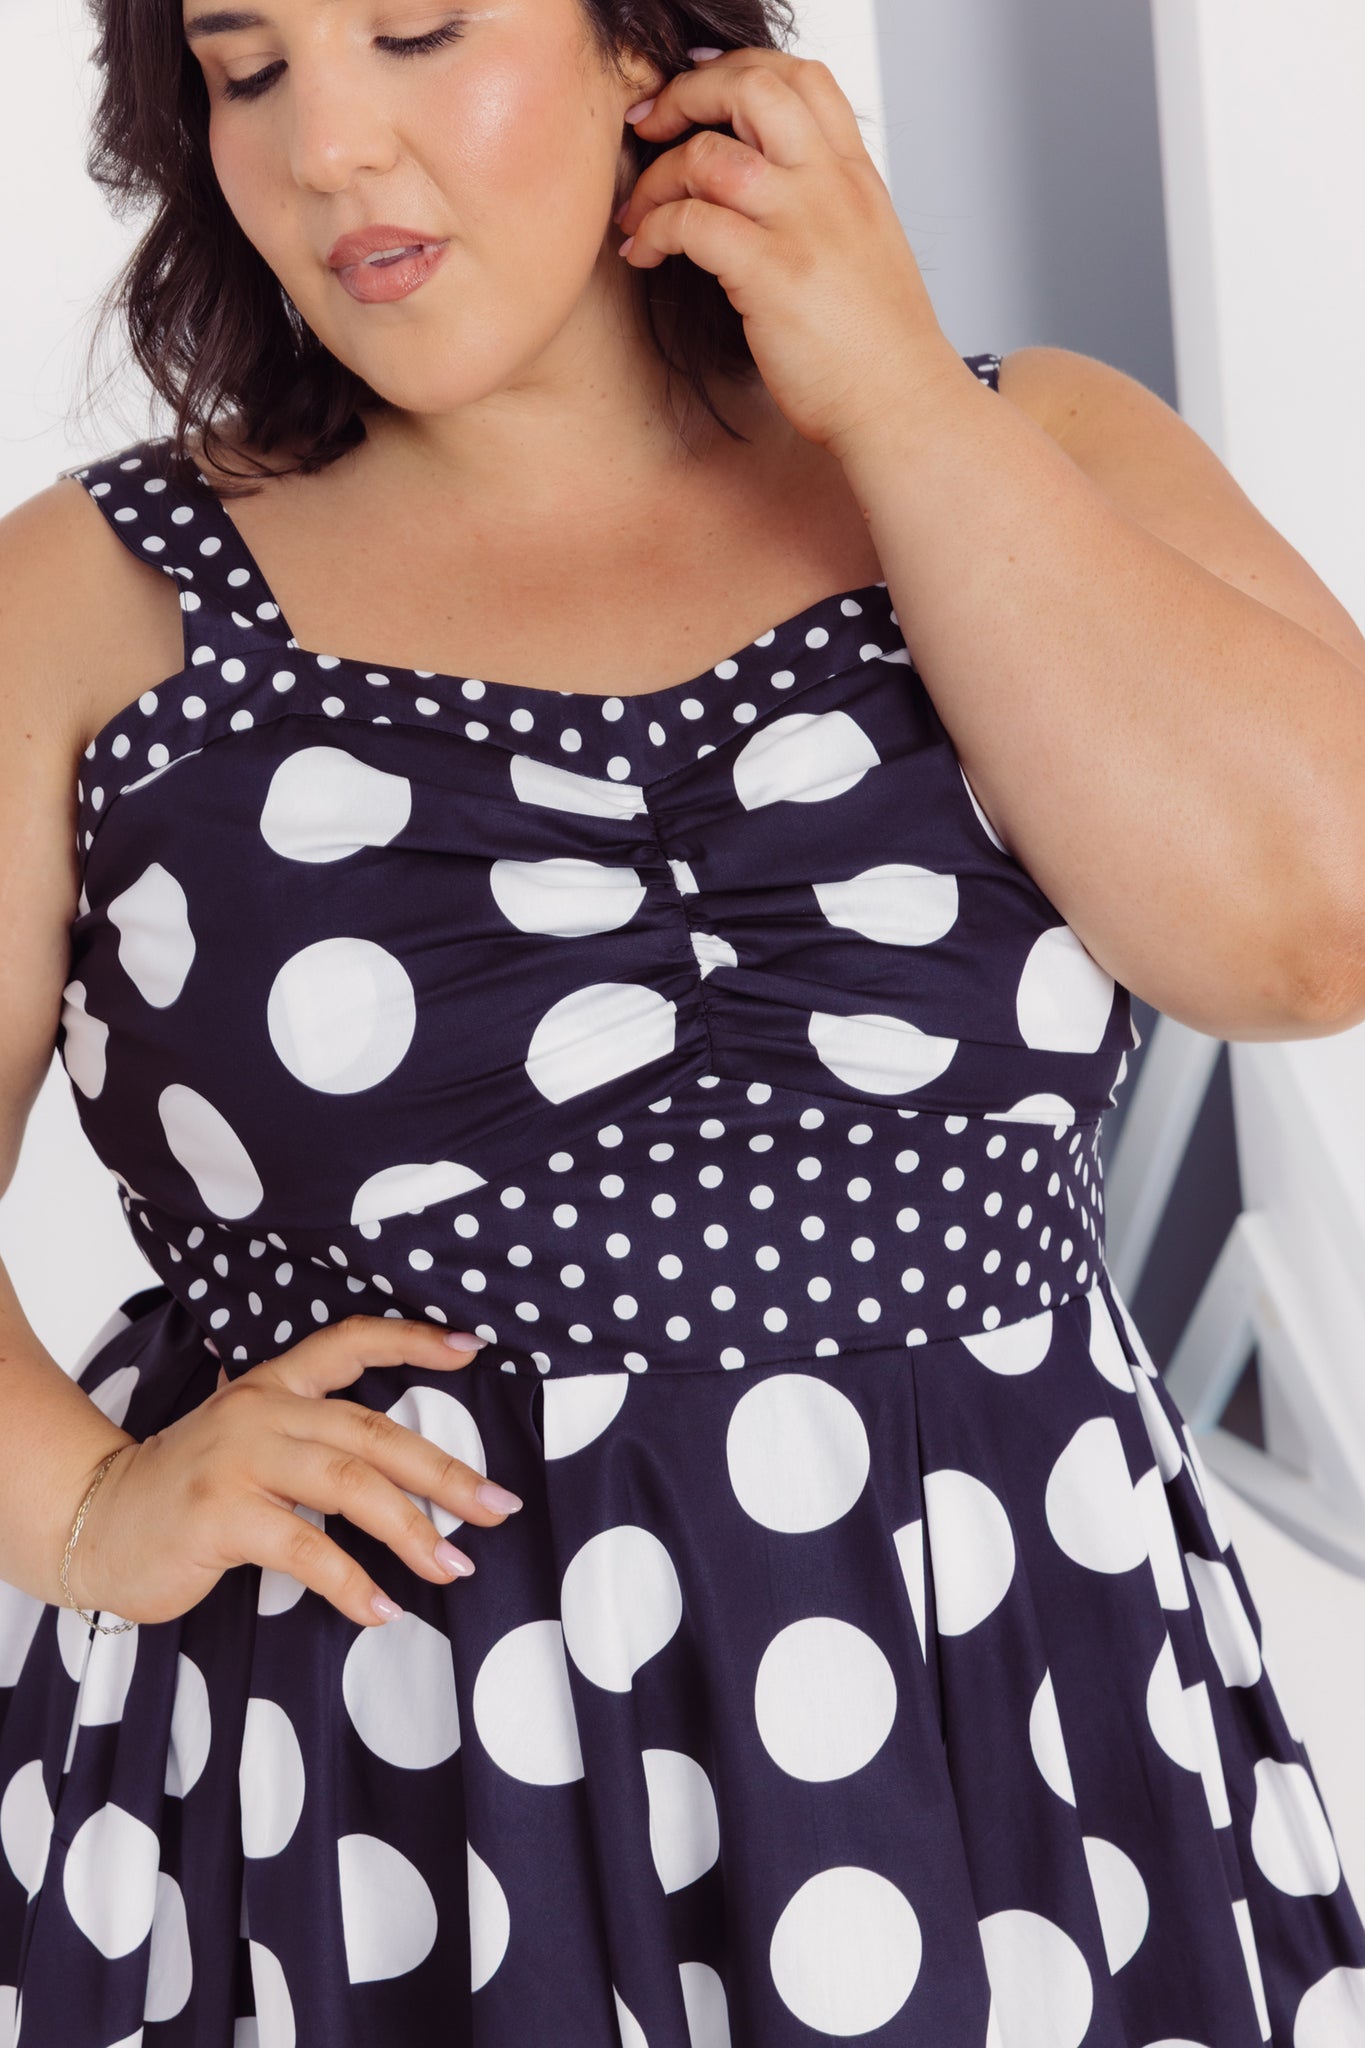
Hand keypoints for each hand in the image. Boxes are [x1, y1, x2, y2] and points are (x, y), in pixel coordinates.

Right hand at [65, 1317, 518, 1630]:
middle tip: (497, 1506)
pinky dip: (352, 1583)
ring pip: (352, 1485)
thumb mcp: (248, 1444)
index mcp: (272, 1385)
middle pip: (374, 1433)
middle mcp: (261, 1410)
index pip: (349, 1343)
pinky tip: (382, 1609)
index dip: (413, 1341)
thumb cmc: (186, 1494)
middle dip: (445, 1472)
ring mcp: (240, 1459)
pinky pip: (306, 1549)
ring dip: (413, 1529)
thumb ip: (310, 1441)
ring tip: (453, 1565)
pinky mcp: (221, 1514)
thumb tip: (403, 1472)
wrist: (94, 1525)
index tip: (473, 1350)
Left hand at [616, 47, 970, 462]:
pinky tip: (643, 252)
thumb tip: (774, 199)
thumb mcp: (868, 253)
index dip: (738, 67)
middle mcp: (831, 188)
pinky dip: (653, 229)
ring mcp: (803, 227)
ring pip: (711, 154)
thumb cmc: (881, 352)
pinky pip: (691, 223)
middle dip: (685, 94)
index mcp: (856, 178)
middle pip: (752, 88)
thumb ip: (827, 211)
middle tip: (648, 124)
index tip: (695, 86)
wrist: (904, 408)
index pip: (801, 78)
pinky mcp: (771, 274)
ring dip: (656, 176)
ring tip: (636, 211)